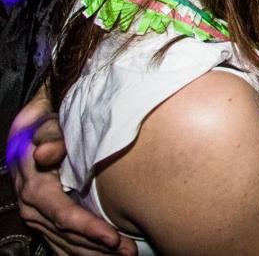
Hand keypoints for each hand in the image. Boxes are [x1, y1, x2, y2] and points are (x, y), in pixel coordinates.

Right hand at [7, 90, 134, 254]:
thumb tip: (43, 151)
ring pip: (63, 240)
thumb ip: (52, 131)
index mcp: (33, 180)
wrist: (35, 123)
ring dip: (93, 252)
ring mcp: (35, 211)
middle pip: (65, 232)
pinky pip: (59, 240)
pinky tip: (102, 255)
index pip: (61, 212)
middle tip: (128, 251)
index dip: (86, 227)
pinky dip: (80, 250)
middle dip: (97, 246)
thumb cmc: (51, 116)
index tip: (113, 237)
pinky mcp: (42, 216)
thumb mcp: (50, 116)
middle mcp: (31, 200)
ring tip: (124, 254)